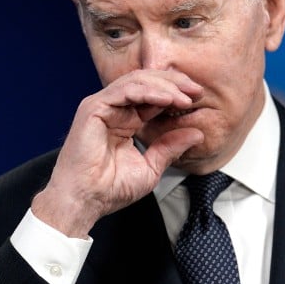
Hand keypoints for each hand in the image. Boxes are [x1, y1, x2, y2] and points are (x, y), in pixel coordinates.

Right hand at [31, 70, 203, 237]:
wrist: (86, 201)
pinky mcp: (93, 108)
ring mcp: (103, 106)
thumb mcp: (151, 166)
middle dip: (174, 83)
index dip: (177, 93)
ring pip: (137, 81)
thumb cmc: (110, 189)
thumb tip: (197, 133)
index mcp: (126, 120)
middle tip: (196, 91)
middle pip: (147, 82)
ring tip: (185, 97)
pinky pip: (124, 91)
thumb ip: (171, 147)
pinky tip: (167, 99)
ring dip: (165, 86)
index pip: (153, 96)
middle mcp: (114, 109)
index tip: (198, 98)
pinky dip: (148, 92)